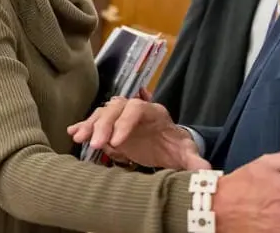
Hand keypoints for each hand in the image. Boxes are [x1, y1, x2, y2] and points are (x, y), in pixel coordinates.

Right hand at [67, 94, 208, 169]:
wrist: (166, 143)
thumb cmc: (174, 146)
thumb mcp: (185, 152)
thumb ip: (194, 160)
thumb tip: (206, 171)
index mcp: (154, 113)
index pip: (137, 109)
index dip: (125, 122)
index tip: (117, 142)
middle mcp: (135, 110)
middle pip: (116, 108)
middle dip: (104, 124)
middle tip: (95, 144)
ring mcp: (120, 116)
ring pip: (103, 113)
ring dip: (91, 124)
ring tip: (79, 138)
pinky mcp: (110, 126)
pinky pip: (95, 121)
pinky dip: (84, 126)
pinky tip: (73, 132)